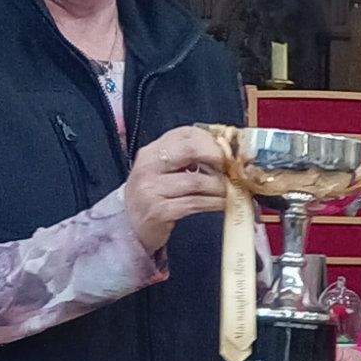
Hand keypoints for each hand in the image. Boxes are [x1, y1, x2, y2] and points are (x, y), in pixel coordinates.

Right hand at [124, 127, 226, 253]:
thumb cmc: (152, 196)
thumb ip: (185, 158)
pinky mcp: (159, 211)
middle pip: (190, 149)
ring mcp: (152, 189)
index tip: (228, 150)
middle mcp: (149, 166)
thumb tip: (222, 152)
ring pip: (197, 180)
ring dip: (220, 186)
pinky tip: (223, 203)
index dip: (211, 140)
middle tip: (232, 167)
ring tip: (230, 189)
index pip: (185, 133)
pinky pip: (195, 203)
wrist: (129, 226)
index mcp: (151, 151)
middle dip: (217, 157)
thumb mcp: (161, 171)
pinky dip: (214, 203)